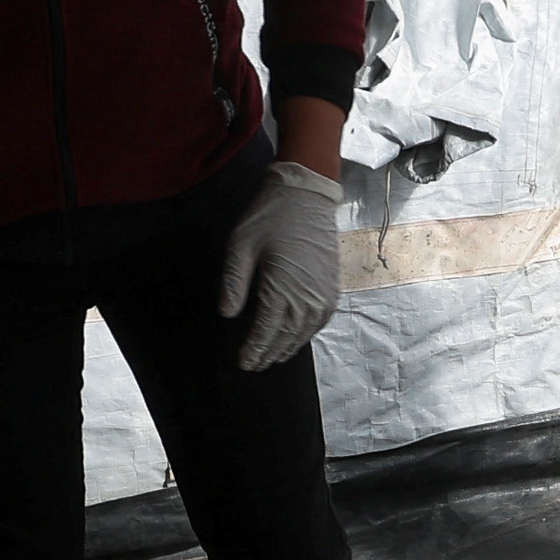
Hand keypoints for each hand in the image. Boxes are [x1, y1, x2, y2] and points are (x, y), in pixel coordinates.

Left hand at [219, 161, 345, 371]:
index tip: (243, 363)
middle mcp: (307, 297)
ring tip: (272, 357)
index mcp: (282, 288)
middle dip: (269, 354)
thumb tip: (227, 314)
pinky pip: (320, 321)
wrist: (307, 194)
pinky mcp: (332, 287)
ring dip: (288, 348)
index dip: (254, 350)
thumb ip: (234, 282)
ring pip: (304, 333)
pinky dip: (306, 334)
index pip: (266, 331)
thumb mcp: (241, 245)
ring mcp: (323, 294)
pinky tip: (295, 338)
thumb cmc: (271, 216)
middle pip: (286, 338)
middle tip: (255, 365)